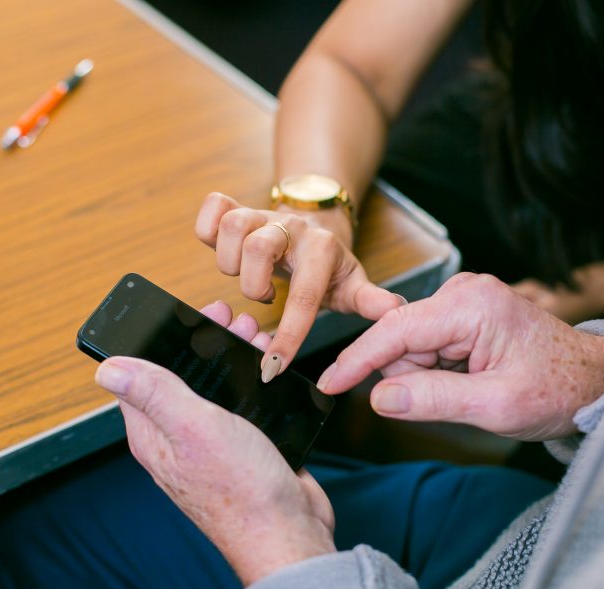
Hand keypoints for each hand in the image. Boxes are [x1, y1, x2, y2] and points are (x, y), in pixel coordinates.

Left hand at [94, 301, 335, 585]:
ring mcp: (211, 447)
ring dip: (232, 359)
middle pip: (182, 377)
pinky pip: (243, 407)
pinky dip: (254, 383)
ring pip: (215, 390)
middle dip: (205, 343)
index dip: (160, 340)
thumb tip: (106, 368)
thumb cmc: (240, 490)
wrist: (288, 536)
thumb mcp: (193, 427)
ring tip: (255, 335)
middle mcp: (177, 440)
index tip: (187, 314)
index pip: (142, 376)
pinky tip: (270, 369)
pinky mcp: (244, 452)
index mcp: (153, 434)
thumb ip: (154, 393)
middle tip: (231, 318)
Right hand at [195, 192, 405, 380]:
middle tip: (267, 296)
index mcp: (322, 250)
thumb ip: (371, 300)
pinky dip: (208, 229)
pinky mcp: (235, 207)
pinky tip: (223, 249)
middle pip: (258, 247)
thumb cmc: (329, 267)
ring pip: (232, 226)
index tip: (273, 367)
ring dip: (230, 262)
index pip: (304, 296)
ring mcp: (261, 214)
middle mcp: (291, 227)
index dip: (289, 335)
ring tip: (249, 277)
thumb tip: (395, 310)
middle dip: (254, 285)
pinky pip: (212, 206)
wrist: (315, 228)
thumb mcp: (353, 286)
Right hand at [317, 273, 603, 440]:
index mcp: (472, 306)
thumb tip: (379, 398)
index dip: (357, 361)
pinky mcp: (464, 313)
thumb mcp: (496, 407)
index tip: (327, 384)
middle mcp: (463, 293)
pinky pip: (425, 345)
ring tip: (471, 389)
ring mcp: (463, 300)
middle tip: (459, 399)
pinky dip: (435, 370)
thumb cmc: (558, 390)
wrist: (594, 381)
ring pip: (409, 346)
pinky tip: (468, 379)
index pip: (394, 333)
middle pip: (399, 340)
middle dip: (410, 377)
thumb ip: (434, 400)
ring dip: (425, 376)